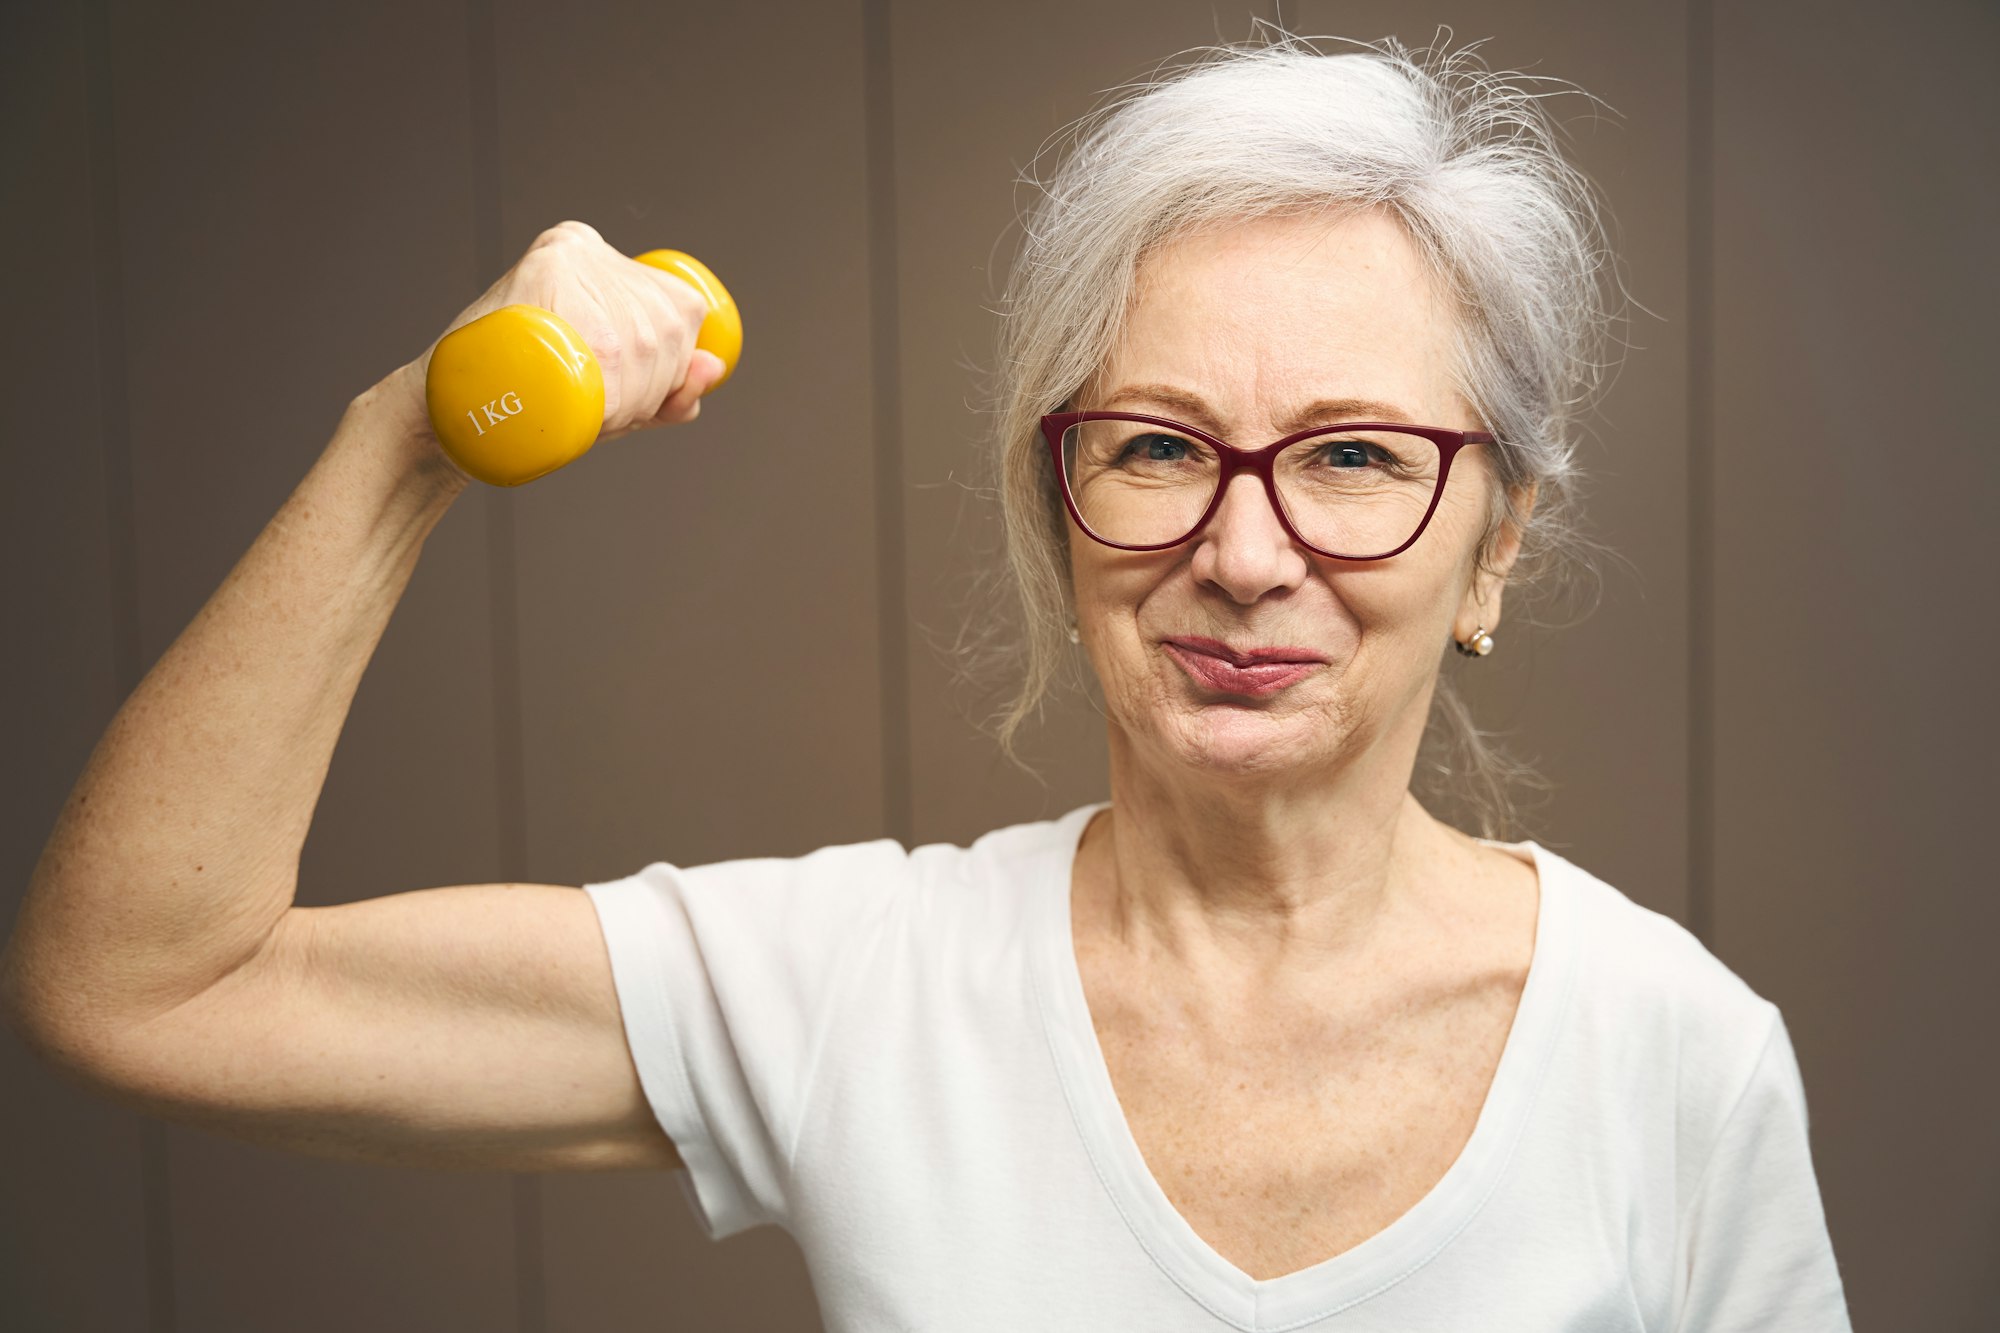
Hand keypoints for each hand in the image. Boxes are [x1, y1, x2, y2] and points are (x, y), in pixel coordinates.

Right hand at [406, 220, 729, 447]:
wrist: (450, 414)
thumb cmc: (533, 402)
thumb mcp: (615, 396)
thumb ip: (671, 387)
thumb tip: (715, 369)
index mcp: (610, 265)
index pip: (682, 315)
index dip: (672, 369)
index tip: (638, 396)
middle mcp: (592, 251)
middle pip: (667, 330)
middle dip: (650, 389)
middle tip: (601, 410)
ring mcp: (567, 259)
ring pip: (640, 345)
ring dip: (628, 400)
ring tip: (582, 409)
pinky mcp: (542, 273)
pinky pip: (604, 351)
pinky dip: (607, 398)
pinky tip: (584, 407)